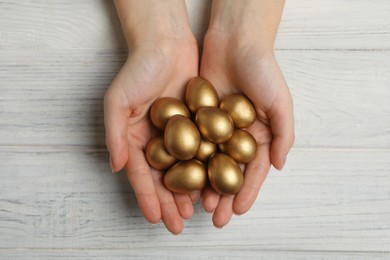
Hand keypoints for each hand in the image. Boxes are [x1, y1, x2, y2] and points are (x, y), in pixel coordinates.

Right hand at [104, 36, 198, 233]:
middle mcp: (156, 140)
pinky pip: (201, 151)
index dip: (147, 197)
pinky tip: (210, 186)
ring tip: (194, 213)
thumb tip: (116, 167)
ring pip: (184, 170)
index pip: (141, 174)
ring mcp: (177, 134)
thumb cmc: (138, 70)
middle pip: (163, 178)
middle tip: (177, 225)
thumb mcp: (118, 101)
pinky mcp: (197, 125)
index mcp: (135, 138)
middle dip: (169, 203)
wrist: (166, 44)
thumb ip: (115, 135)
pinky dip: (205, 169)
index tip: (154, 218)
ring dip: (188, 192)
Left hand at [199, 22, 293, 226]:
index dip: (247, 192)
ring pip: (209, 162)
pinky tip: (182, 178)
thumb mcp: (281, 103)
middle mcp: (237, 135)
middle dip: (223, 196)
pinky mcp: (198, 117)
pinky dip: (188, 161)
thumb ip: (284, 135)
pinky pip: (193, 143)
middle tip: (214, 218)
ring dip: (204, 185)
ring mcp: (216, 128)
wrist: (236, 41)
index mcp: (258, 136)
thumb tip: (280, 167)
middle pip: (229, 172)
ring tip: (197, 205)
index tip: (236, 211)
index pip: (253, 171)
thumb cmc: (263, 70)